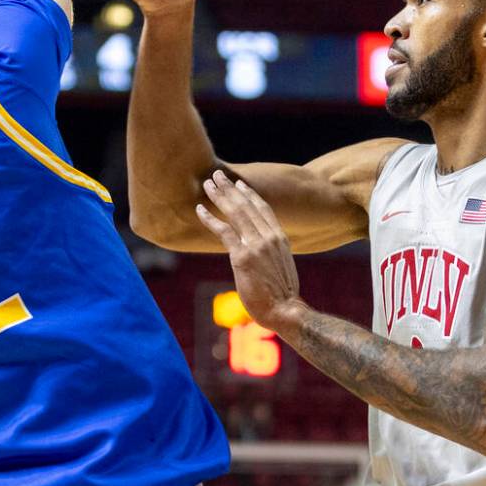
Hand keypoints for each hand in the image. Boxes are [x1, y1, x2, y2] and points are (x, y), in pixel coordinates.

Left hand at [196, 171, 306, 330]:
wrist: (285, 310)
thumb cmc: (282, 296)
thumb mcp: (281, 267)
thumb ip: (272, 254)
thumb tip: (262, 254)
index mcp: (280, 238)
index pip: (263, 209)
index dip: (250, 195)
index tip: (239, 184)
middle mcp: (270, 237)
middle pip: (247, 205)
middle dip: (230, 188)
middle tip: (217, 175)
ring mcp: (257, 245)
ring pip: (235, 213)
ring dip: (219, 196)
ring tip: (208, 184)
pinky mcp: (243, 256)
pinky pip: (224, 231)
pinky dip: (210, 218)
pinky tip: (199, 210)